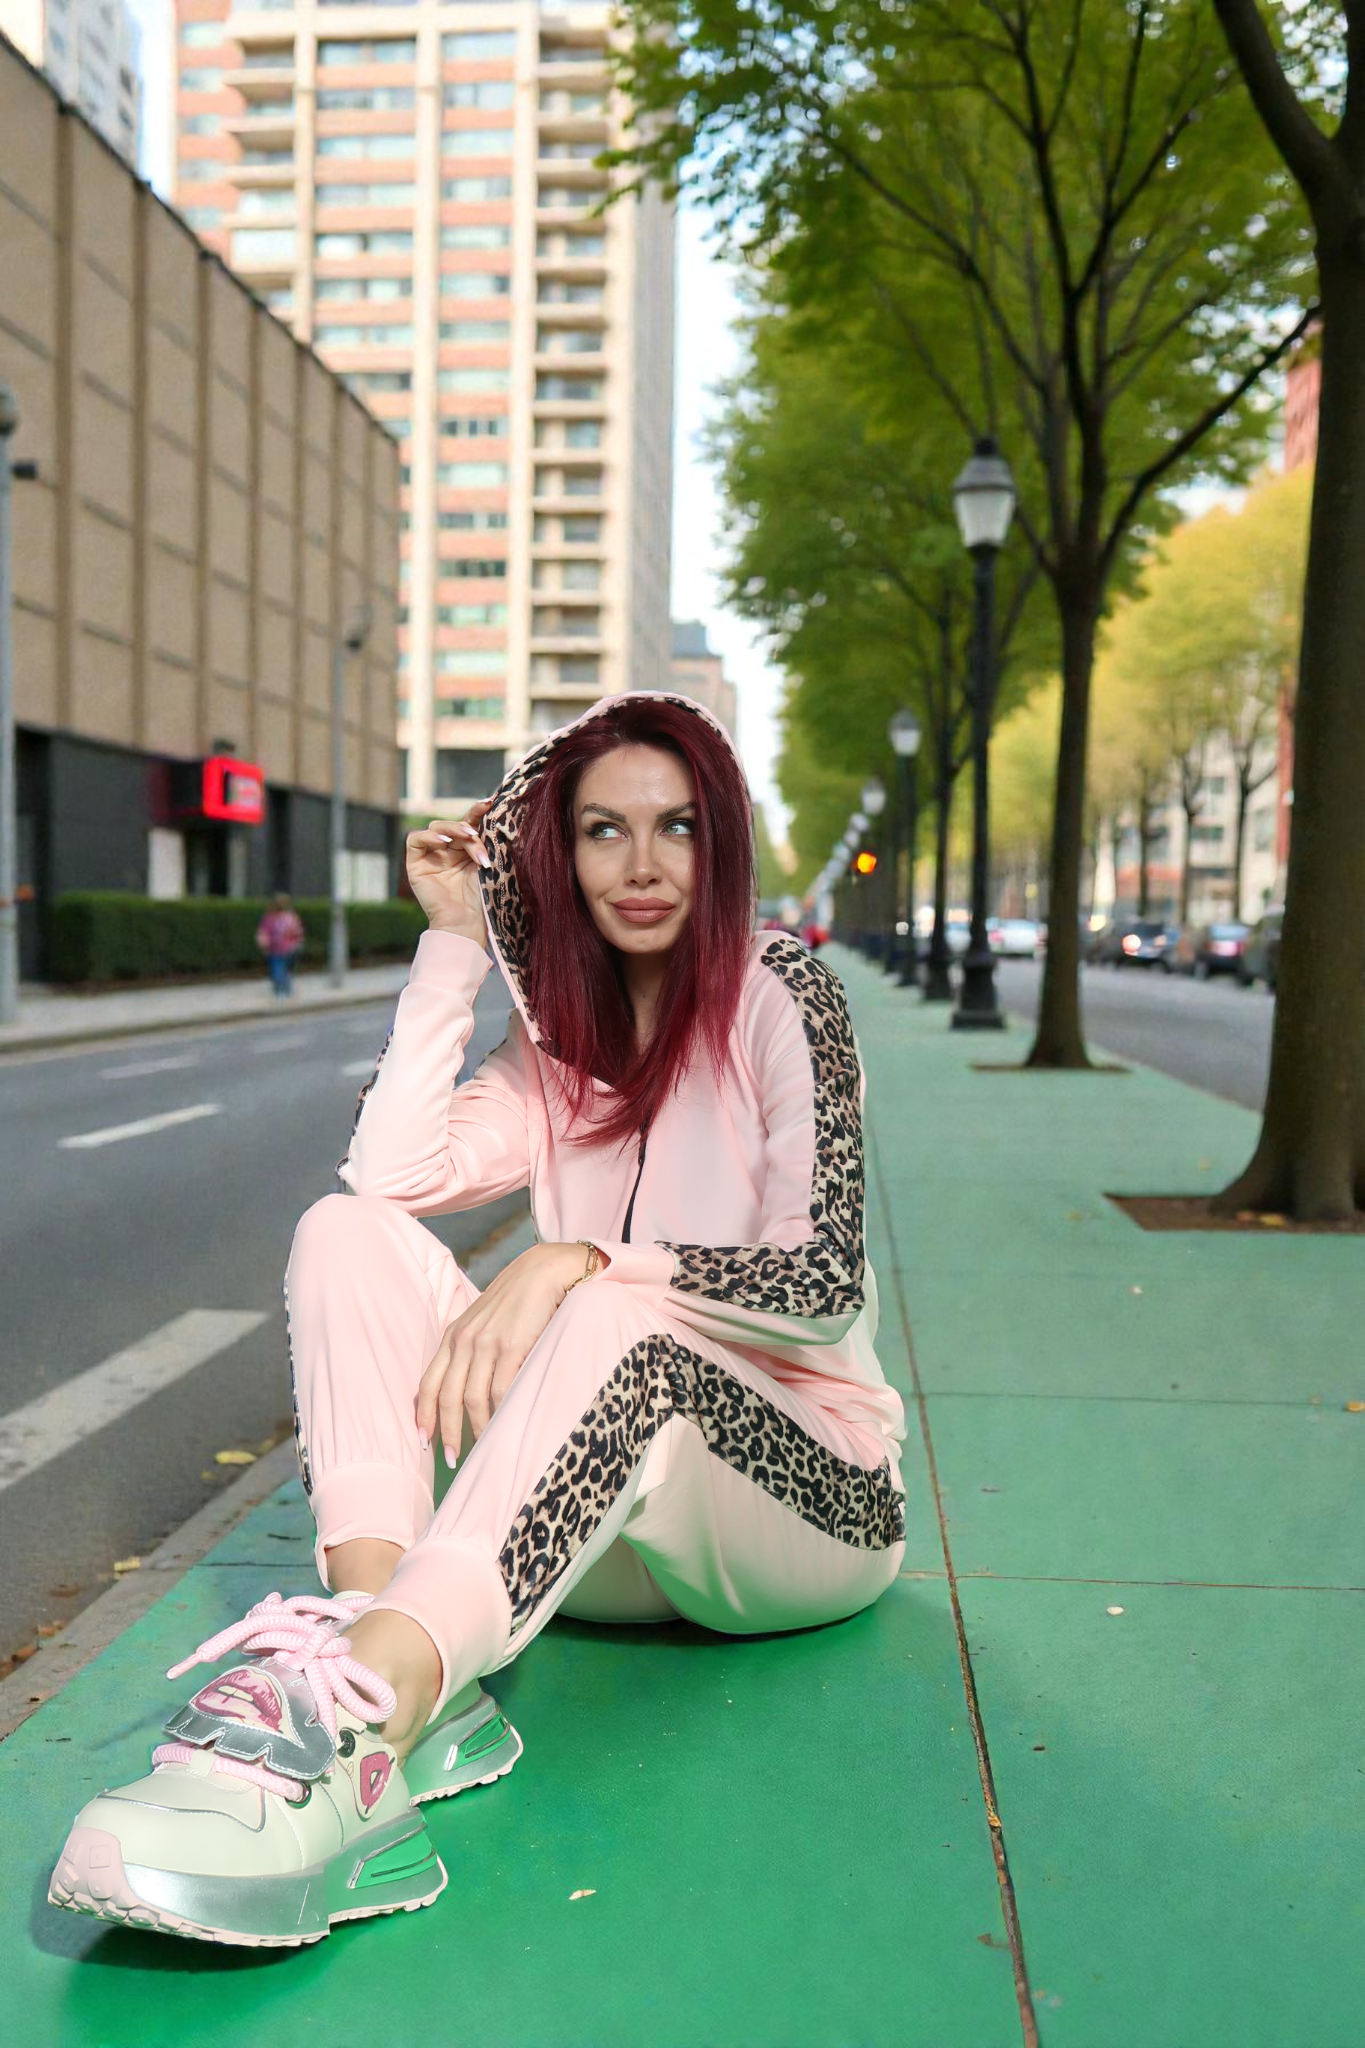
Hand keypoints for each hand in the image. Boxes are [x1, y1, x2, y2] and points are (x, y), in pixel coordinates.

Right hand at [406, 800, 492, 946]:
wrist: (466, 924)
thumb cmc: (482, 899)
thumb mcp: (487, 864)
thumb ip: (486, 841)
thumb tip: (495, 811)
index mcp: (467, 852)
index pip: (469, 824)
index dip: (477, 811)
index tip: (490, 802)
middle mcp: (448, 852)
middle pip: (454, 825)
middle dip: (468, 828)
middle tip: (478, 835)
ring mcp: (431, 858)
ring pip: (437, 828)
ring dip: (454, 830)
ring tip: (468, 837)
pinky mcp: (415, 865)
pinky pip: (415, 840)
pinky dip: (429, 836)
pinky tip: (444, 841)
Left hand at [416, 1242, 609, 1464]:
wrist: (544, 1271)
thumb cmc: (518, 1301)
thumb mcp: (484, 1321)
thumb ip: (471, 1349)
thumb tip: (467, 1389)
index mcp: (453, 1335)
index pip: (429, 1382)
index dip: (423, 1415)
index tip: (423, 1440)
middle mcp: (464, 1340)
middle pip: (447, 1396)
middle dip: (446, 1432)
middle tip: (451, 1459)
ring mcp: (487, 1343)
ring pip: (474, 1399)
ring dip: (476, 1429)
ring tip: (482, 1448)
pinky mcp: (512, 1347)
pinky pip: (501, 1390)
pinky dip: (500, 1413)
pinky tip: (504, 1426)